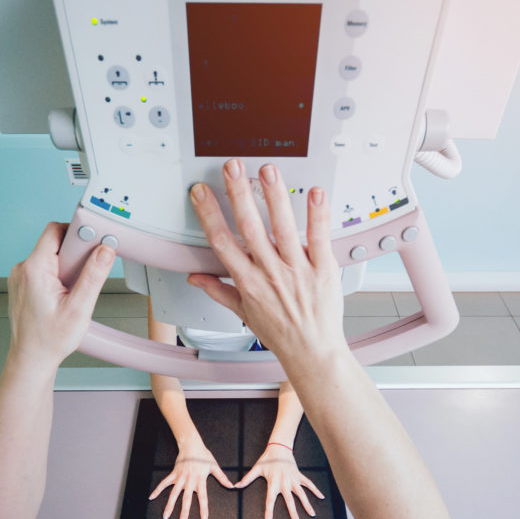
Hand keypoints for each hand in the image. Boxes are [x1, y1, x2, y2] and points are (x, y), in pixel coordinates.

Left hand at [6, 223, 115, 367]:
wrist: (31, 359)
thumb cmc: (49, 340)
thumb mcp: (79, 308)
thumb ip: (93, 276)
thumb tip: (105, 251)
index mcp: (34, 269)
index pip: (55, 231)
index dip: (76, 233)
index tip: (93, 241)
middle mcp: (23, 270)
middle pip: (55, 244)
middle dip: (75, 256)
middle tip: (84, 276)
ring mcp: (21, 278)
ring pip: (50, 257)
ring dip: (66, 268)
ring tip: (72, 293)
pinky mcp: (23, 285)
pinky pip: (44, 270)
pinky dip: (57, 277)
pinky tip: (63, 297)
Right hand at [149, 438, 233, 518]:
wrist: (192, 445)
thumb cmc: (204, 456)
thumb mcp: (214, 466)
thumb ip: (222, 478)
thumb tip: (231, 486)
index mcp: (200, 480)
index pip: (203, 497)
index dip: (203, 509)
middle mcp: (189, 481)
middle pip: (186, 499)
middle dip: (184, 512)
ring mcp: (180, 478)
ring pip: (173, 494)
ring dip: (170, 505)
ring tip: (166, 516)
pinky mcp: (173, 474)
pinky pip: (164, 483)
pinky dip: (157, 490)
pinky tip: (151, 497)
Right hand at [186, 160, 346, 370]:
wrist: (312, 350)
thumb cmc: (280, 333)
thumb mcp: (243, 312)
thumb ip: (219, 290)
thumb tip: (197, 278)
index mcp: (247, 281)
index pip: (222, 241)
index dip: (209, 214)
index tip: (201, 192)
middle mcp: (270, 272)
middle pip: (250, 227)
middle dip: (239, 194)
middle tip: (233, 168)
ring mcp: (296, 270)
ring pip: (283, 228)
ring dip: (275, 197)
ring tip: (268, 172)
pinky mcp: (322, 270)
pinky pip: (319, 239)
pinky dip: (318, 215)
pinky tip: (315, 193)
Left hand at [235, 443, 323, 518]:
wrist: (279, 447)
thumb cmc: (267, 459)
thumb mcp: (256, 469)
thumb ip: (247, 479)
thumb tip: (236, 486)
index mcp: (273, 483)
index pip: (270, 500)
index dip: (269, 512)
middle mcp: (284, 482)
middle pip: (290, 500)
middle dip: (293, 513)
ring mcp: (293, 479)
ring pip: (302, 494)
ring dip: (307, 504)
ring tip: (312, 514)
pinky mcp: (299, 475)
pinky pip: (308, 483)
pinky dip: (315, 490)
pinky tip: (321, 497)